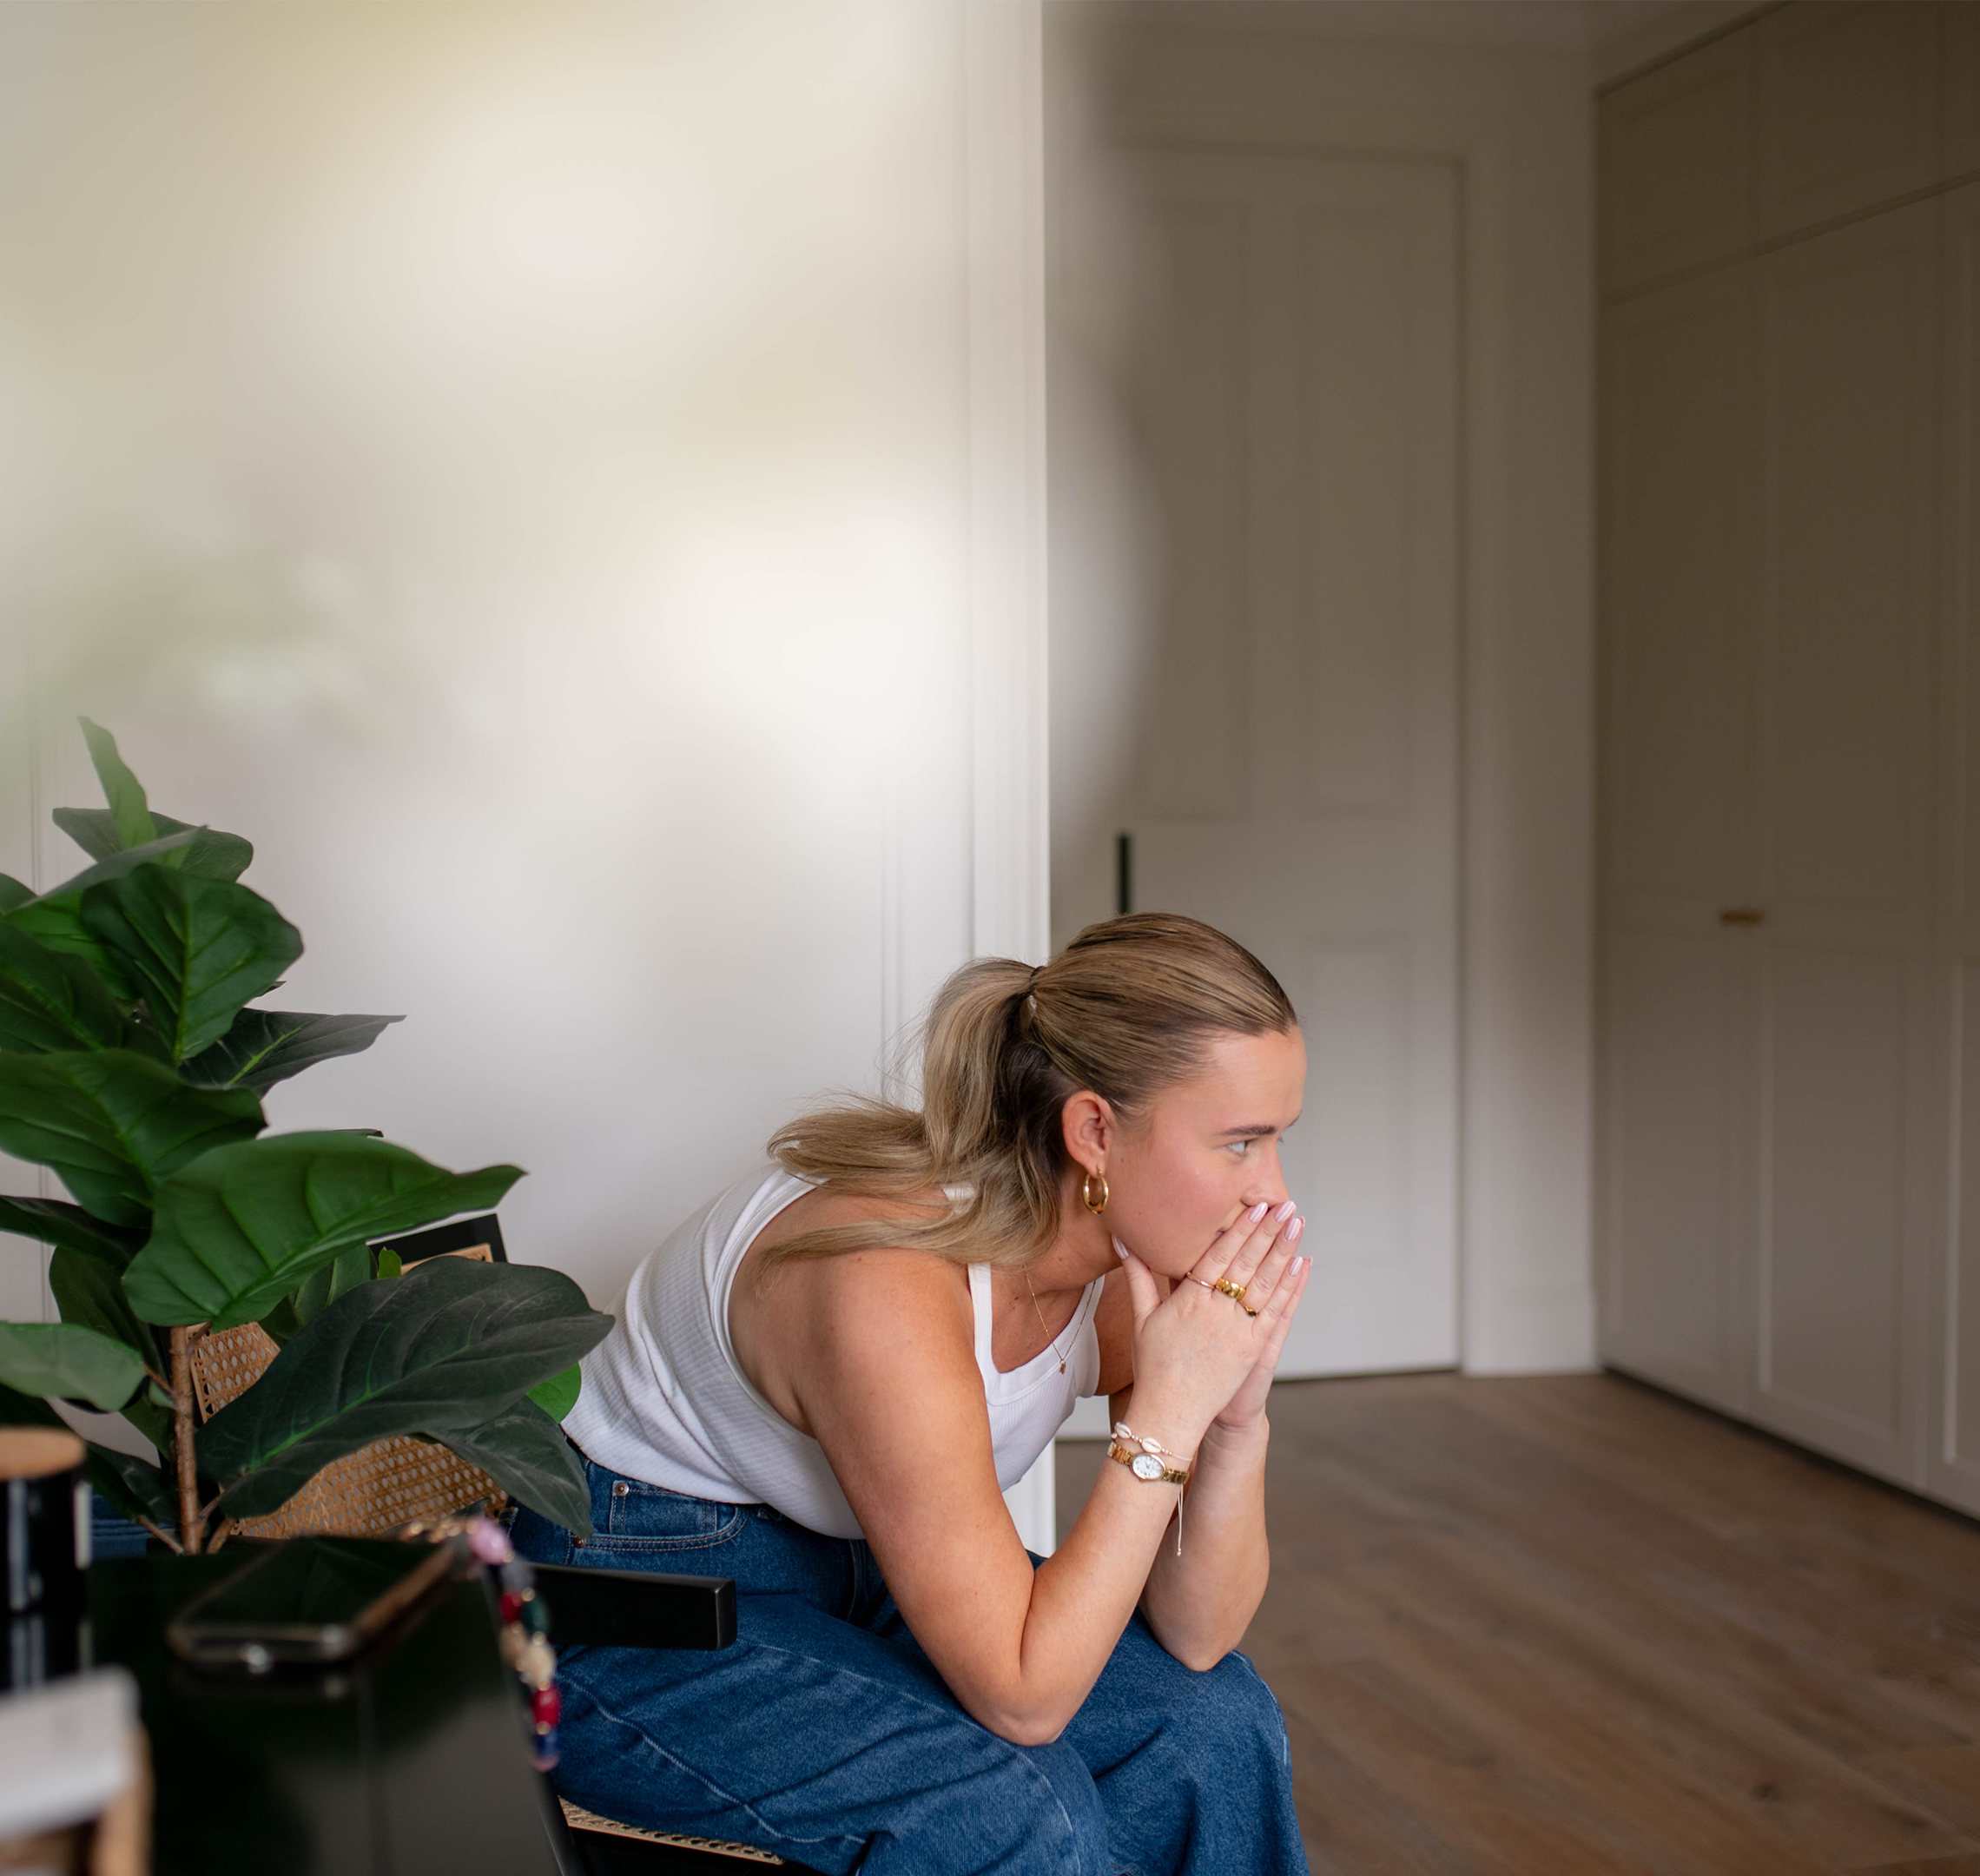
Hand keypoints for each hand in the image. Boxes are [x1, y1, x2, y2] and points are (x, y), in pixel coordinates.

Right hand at [1111, 1200, 1309, 1451]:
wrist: (1170, 1412)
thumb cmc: (1153, 1365)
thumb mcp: (1141, 1317)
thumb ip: (1138, 1275)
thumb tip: (1122, 1238)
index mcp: (1188, 1300)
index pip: (1218, 1255)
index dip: (1239, 1229)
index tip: (1255, 1206)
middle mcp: (1215, 1312)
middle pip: (1246, 1263)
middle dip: (1268, 1231)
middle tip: (1284, 1204)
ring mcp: (1237, 1331)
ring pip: (1265, 1283)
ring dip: (1283, 1251)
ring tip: (1296, 1225)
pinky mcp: (1252, 1351)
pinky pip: (1276, 1313)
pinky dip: (1290, 1288)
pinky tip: (1300, 1265)